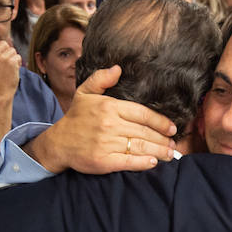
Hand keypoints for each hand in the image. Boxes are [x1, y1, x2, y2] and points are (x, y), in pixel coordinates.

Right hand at [0, 39, 21, 100]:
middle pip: (3, 43)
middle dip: (7, 52)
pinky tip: (14, 70)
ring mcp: (1, 58)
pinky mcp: (10, 62)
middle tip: (6, 63)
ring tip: (9, 68)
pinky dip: (18, 63)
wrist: (0, 93)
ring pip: (12, 50)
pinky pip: (18, 56)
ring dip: (13, 58)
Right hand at [24, 65, 176, 173]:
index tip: (172, 128)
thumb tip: (118, 68)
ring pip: (140, 147)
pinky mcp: (103, 161)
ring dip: (158, 151)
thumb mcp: (84, 93)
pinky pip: (128, 162)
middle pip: (144, 132)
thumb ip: (101, 79)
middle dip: (163, 139)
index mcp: (109, 107)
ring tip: (169, 154)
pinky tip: (153, 163)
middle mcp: (109, 125)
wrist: (58, 143)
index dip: (160, 122)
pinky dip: (143, 163)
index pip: (142, 113)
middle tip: (174, 143)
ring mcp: (106, 144)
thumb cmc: (76, 118)